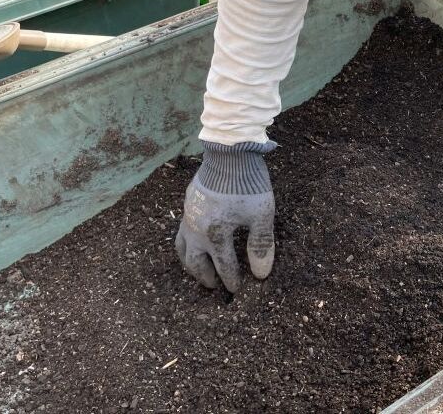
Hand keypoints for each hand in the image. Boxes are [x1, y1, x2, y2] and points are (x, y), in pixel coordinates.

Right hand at [175, 141, 275, 291]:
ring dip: (191, 264)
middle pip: (197, 263)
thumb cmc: (248, 185)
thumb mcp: (261, 215)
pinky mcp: (187, 205)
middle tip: (214, 285)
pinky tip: (194, 243)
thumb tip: (260, 273)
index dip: (231, 280)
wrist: (229, 154)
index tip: (236, 289)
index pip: (224, 266)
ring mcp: (189, 217)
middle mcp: (198, 230)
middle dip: (206, 277)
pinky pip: (181, 233)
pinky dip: (186, 245)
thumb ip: (260, 245)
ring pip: (183, 249)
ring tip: (200, 270)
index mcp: (217, 235)